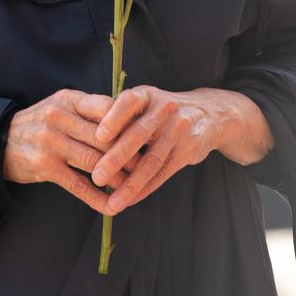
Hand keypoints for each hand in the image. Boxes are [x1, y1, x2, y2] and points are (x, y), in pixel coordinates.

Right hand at [2, 88, 140, 214]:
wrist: (1, 140)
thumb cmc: (42, 122)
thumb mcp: (62, 106)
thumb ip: (90, 110)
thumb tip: (129, 118)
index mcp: (68, 99)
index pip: (106, 107)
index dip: (129, 122)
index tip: (148, 134)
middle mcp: (59, 117)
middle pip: (104, 137)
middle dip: (129, 153)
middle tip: (148, 164)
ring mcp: (51, 142)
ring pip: (95, 161)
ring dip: (118, 177)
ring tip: (134, 186)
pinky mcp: (45, 167)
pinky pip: (78, 185)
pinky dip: (97, 198)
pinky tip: (111, 206)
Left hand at [88, 85, 275, 213]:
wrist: (209, 114)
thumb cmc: (162, 111)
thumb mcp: (146, 102)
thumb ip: (122, 115)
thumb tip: (86, 135)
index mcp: (148, 94)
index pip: (129, 101)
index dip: (114, 118)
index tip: (98, 136)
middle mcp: (164, 109)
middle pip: (139, 134)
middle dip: (116, 157)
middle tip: (97, 176)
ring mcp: (179, 129)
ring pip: (152, 160)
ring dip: (131, 183)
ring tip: (113, 200)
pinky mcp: (189, 150)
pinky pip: (164, 173)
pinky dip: (146, 188)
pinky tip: (131, 200)